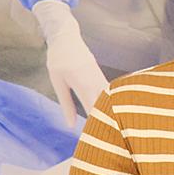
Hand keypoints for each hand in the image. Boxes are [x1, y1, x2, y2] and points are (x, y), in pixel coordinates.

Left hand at [33, 0, 108, 127]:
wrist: (66, 36)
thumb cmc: (58, 59)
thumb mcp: (58, 81)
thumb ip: (66, 103)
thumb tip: (71, 124)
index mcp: (82, 83)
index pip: (92, 108)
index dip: (96, 123)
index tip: (99, 137)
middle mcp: (94, 80)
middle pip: (105, 105)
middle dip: (108, 120)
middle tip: (112, 137)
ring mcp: (99, 76)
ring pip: (109, 98)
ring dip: (112, 112)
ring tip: (116, 128)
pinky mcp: (100, 74)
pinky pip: (108, 91)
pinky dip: (111, 103)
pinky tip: (114, 113)